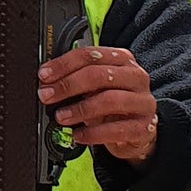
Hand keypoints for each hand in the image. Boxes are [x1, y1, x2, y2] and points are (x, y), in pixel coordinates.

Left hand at [38, 44, 158, 164]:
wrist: (136, 131)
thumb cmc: (111, 103)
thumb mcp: (94, 86)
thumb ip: (75, 78)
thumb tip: (46, 82)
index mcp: (122, 60)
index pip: (90, 55)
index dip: (63, 65)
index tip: (44, 76)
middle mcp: (136, 77)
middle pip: (99, 75)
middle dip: (67, 85)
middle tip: (47, 95)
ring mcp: (143, 102)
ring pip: (109, 100)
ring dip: (79, 109)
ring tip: (61, 117)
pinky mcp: (145, 127)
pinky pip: (117, 130)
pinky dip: (93, 133)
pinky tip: (78, 135)